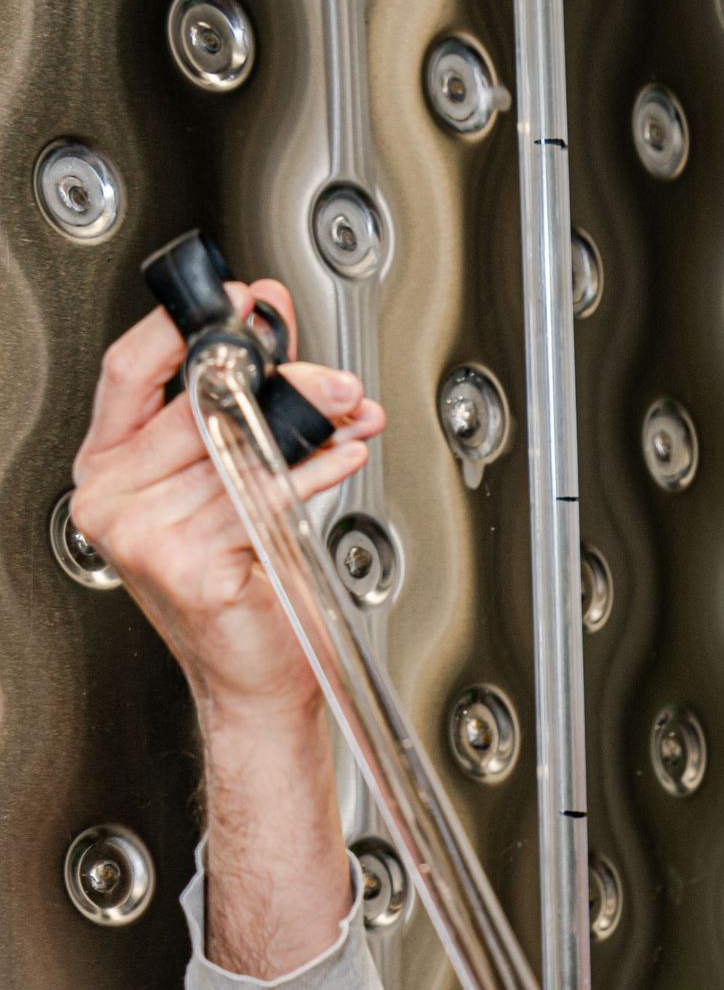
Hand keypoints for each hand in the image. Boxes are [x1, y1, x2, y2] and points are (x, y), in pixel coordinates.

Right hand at [70, 284, 384, 726]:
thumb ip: (239, 408)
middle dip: (278, 378)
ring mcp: (148, 536)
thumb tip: (271, 331)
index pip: (129, 371)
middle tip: (330, 372)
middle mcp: (113, 500)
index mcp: (107, 469)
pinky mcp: (194, 565)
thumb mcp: (227, 486)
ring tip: (350, 414)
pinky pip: (265, 495)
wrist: (255, 685)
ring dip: (311, 425)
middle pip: (196, 404)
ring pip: (238, 448)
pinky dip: (315, 470)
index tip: (244, 303)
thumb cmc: (242, 596)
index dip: (186, 326)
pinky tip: (343, 454)